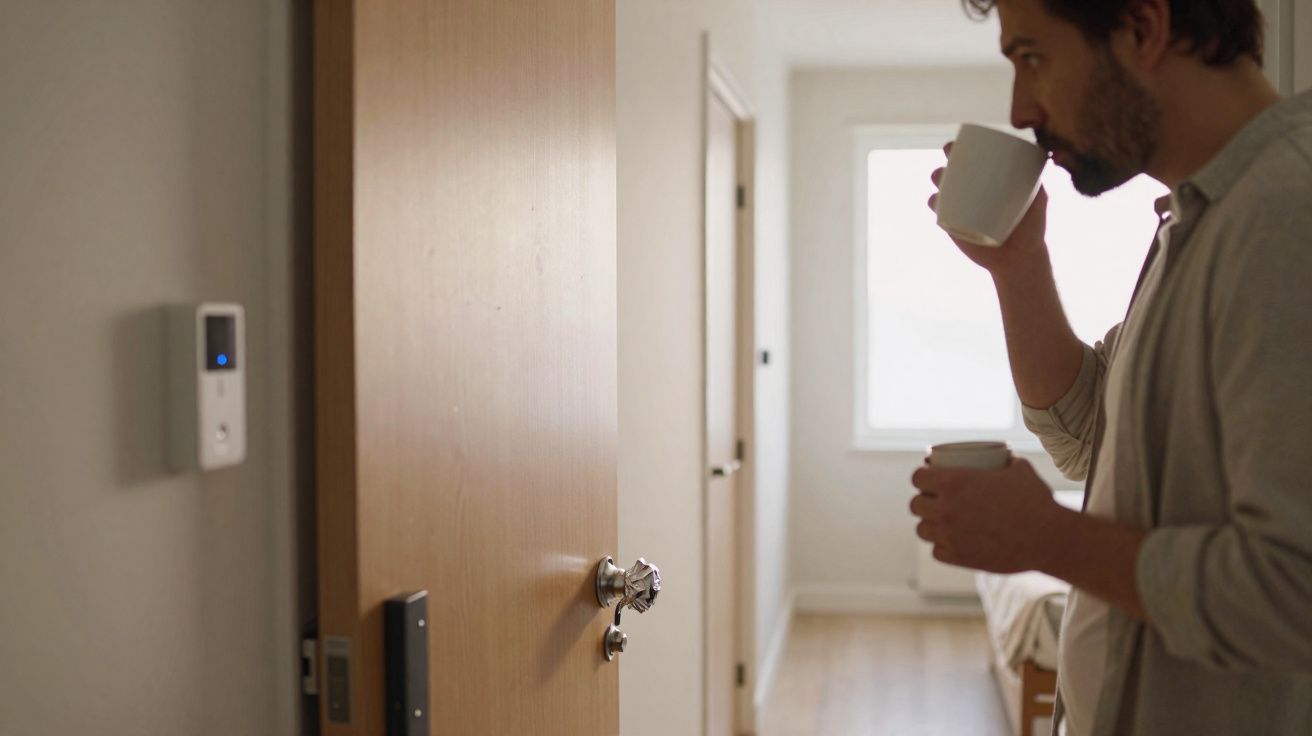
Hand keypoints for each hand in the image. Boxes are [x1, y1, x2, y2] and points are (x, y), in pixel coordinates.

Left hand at [908, 457, 1064, 573]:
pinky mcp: (959, 558)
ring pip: (922, 531)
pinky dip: (942, 547)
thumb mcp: (1020, 469)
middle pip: (915, 505)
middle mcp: (946, 509)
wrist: (1048, 538)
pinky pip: (937, 552)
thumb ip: (1006, 461)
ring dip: (929, 525)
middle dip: (922, 502)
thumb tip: (1006, 457)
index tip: (927, 479)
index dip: (921, 478)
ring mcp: (950, 535)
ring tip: (938, 523)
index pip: (918, 478)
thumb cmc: (1036, 501)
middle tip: (933, 502)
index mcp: (954, 482)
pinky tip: (949, 543)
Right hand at [928, 142, 1051, 279]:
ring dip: (937, 178)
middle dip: (947, 158)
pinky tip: (936, 200)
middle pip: (953, 168)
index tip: (961, 142)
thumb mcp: (1039, 200)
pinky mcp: (952, 225)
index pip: (972, 157)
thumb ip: (1038, 180)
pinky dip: (934, 203)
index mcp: (988, 179)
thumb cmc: (1031, 226)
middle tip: (951, 157)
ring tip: (943, 178)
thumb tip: (1041, 155)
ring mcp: (959, 207)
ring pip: (941, 187)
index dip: (962, 146)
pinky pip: (937, 211)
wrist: (1020, 258)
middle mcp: (971, 190)